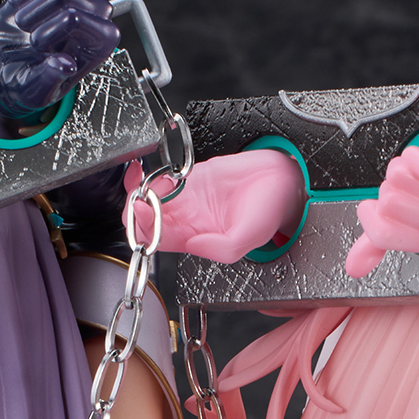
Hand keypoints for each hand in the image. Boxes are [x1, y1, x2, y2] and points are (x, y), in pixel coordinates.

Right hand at [0, 0, 118, 124]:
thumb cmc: (21, 82)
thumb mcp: (34, 90)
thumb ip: (51, 79)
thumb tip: (66, 64)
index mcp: (97, 44)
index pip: (79, 17)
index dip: (52, 28)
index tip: (36, 44)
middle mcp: (90, 15)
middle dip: (35, 12)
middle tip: (24, 30)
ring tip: (19, 19)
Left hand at [127, 149, 303, 261]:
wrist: (283, 180)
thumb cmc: (271, 211)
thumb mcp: (250, 236)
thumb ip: (222, 248)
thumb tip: (193, 246)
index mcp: (198, 239)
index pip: (158, 241)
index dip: (144, 228)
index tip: (144, 210)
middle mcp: (188, 222)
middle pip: (146, 223)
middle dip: (135, 209)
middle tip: (139, 194)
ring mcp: (187, 200)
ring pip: (149, 202)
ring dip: (139, 191)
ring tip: (140, 178)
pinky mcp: (191, 179)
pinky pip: (161, 181)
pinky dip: (148, 177)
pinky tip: (146, 170)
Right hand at [343, 136, 418, 277]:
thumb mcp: (395, 219)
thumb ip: (374, 242)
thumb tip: (352, 268)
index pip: (384, 234)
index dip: (371, 216)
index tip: (374, 207)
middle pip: (390, 204)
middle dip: (386, 189)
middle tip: (397, 188)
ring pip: (403, 181)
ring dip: (398, 169)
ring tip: (407, 172)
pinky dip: (411, 157)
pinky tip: (413, 159)